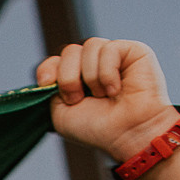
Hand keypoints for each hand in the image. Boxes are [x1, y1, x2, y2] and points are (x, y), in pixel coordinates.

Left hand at [35, 38, 179, 165]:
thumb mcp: (60, 113)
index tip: (47, 84)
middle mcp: (94, 65)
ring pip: (89, 46)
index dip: (48, 69)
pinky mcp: (132, 51)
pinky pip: (108, 49)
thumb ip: (49, 90)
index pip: (55, 60)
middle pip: (69, 51)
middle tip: (80, 99)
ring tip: (104, 96)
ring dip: (91, 77)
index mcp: (76, 78)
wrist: (127, 133)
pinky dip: (108, 73)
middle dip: (69, 78)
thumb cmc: (97, 128)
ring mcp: (113, 56)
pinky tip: (116, 89)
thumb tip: (47, 72)